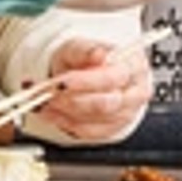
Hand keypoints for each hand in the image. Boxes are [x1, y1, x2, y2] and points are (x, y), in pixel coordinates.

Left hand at [27, 37, 153, 144]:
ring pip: (95, 121)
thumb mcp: (80, 47)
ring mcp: (127, 113)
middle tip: (48, 95)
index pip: (112, 78)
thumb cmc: (86, 60)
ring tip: (46, 103)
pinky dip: (67, 124)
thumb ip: (86, 51)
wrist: (86, 72)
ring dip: (65, 114)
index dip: (84, 82)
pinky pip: (90, 133)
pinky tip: (53, 114)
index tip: (59, 83)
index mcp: (133, 66)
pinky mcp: (114, 129)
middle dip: (71, 101)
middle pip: (105, 104)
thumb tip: (98, 54)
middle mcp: (135, 92)